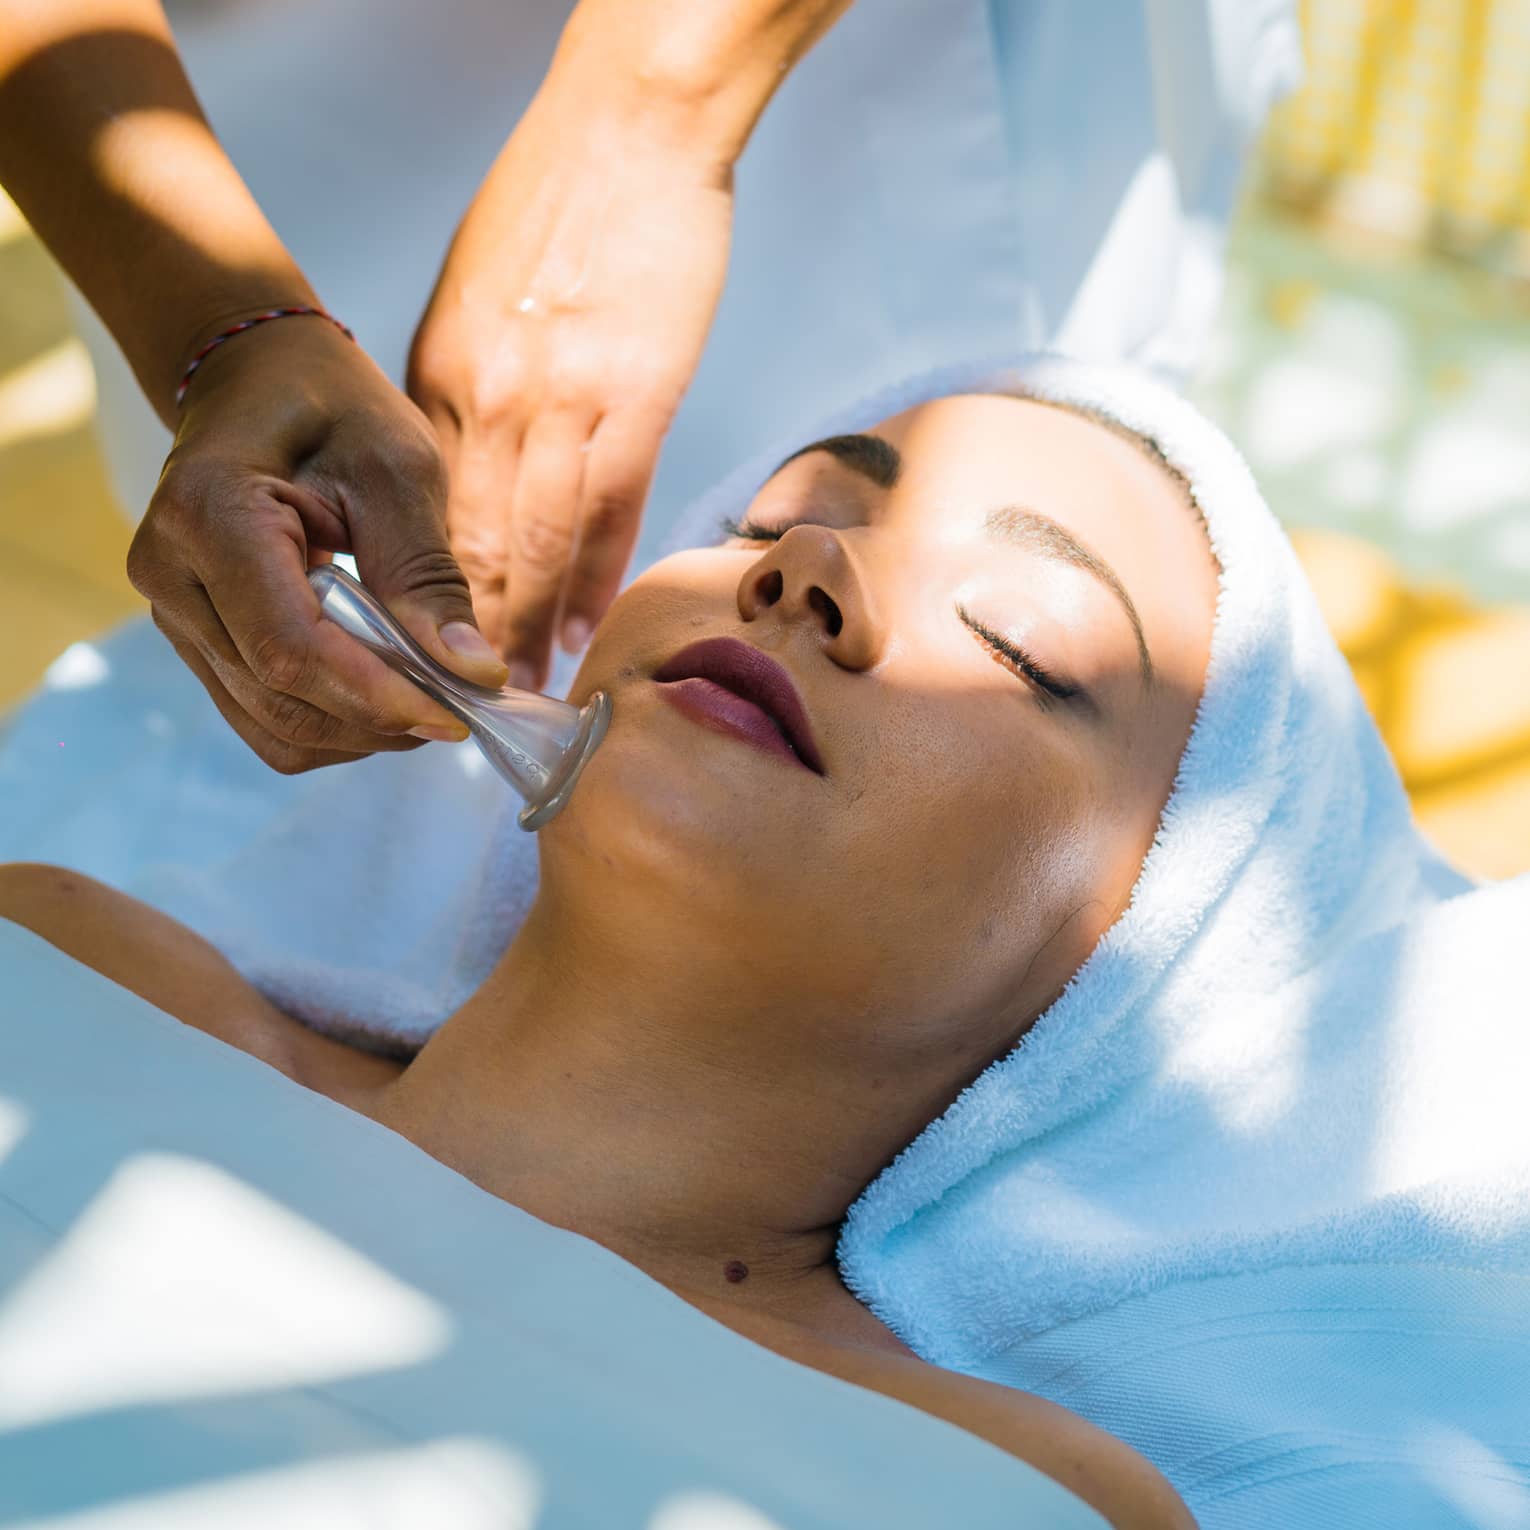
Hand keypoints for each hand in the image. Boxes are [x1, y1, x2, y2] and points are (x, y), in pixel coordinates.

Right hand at [128, 314, 510, 773]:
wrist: (259, 381)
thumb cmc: (332, 408)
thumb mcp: (398, 470)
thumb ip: (427, 575)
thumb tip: (474, 674)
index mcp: (208, 513)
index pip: (290, 646)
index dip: (377, 695)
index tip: (457, 716)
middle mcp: (170, 573)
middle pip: (279, 694)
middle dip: (378, 718)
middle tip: (460, 711)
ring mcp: (174, 612)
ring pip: (271, 722)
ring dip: (358, 731)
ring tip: (429, 702)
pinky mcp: (195, 639)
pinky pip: (262, 716)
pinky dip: (332, 725)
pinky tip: (386, 697)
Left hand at [408, 71, 733, 689]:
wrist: (630, 133)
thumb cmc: (553, 204)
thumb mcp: (473, 293)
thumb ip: (462, 383)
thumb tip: (463, 460)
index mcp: (443, 375)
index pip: (425, 511)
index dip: (424, 588)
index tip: (423, 643)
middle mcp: (490, 404)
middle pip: (472, 546)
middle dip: (467, 632)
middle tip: (466, 699)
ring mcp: (563, 408)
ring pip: (534, 546)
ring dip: (526, 627)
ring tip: (525, 690)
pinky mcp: (635, 402)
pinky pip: (607, 514)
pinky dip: (592, 580)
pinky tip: (581, 629)